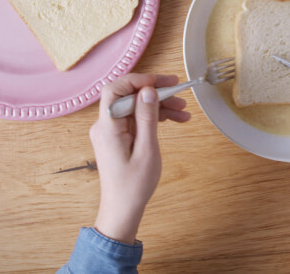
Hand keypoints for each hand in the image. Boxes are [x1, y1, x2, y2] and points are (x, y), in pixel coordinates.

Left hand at [90, 73, 190, 243]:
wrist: (123, 209)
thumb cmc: (134, 185)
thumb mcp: (147, 150)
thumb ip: (147, 118)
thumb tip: (148, 91)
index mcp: (107, 127)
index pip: (115, 90)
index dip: (137, 80)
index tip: (160, 82)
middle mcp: (105, 125)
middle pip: (128, 96)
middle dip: (154, 91)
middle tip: (179, 91)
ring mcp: (111, 131)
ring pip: (135, 106)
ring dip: (159, 104)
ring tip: (183, 110)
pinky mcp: (119, 136)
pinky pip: (136, 118)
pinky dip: (154, 116)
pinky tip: (174, 119)